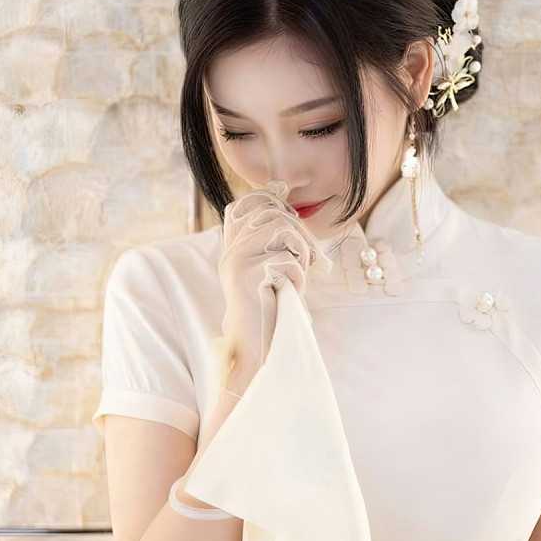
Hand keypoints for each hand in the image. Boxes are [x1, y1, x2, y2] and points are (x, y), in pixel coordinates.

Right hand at [217, 179, 323, 367]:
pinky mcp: (246, 274)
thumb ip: (278, 236)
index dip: (274, 205)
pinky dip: (297, 279)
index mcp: (235, 249)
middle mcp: (231, 251)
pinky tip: (286, 296)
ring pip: (283, 230)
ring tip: (293, 283)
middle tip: (309, 265)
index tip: (294, 235)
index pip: (249, 202)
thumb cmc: (275, 313)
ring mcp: (236, 261)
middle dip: (301, 237)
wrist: (261, 353)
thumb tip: (280, 187)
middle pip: (274, 213)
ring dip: (301, 258)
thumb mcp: (276, 268)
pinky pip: (287, 259)